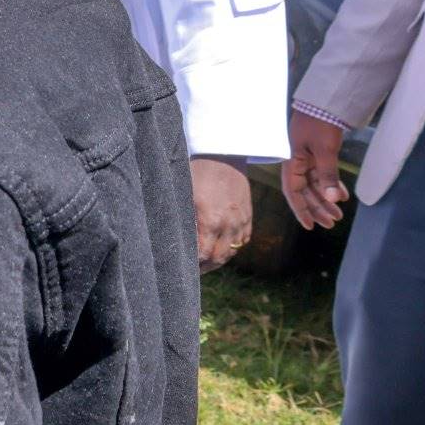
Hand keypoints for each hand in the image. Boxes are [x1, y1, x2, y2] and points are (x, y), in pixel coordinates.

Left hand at [191, 155, 253, 272]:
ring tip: (204, 263)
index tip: (183, 269)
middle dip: (205, 268)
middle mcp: (229, 223)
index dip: (193, 265)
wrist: (223, 153)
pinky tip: (220, 249)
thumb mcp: (184, 195)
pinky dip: (231, 248)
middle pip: (219, 258)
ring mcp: (241, 220)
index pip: (203, 254)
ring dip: (218, 260)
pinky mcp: (248, 215)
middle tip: (192, 272)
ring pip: (232, 251)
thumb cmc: (196, 170)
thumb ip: (183, 220)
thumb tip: (176, 240)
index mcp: (210, 219)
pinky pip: (242, 240)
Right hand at [282, 112, 348, 230]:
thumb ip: (328, 175)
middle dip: (318, 207)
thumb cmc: (319, 124)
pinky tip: (342, 195)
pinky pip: (323, 174)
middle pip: (306, 191)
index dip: (300, 210)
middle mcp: (298, 163)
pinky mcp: (318, 153)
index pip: (293, 192)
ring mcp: (308, 158)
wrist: (325, 102)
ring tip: (339, 212)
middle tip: (332, 222)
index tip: (310, 226)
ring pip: (315, 184)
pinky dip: (332, 185)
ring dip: (326, 198)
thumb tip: (332, 199)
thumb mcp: (324, 150)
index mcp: (292, 163)